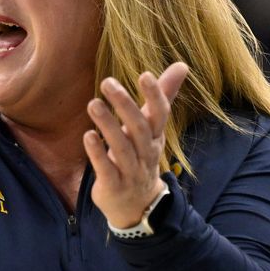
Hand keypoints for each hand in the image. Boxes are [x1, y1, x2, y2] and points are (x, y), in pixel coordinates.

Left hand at [83, 63, 188, 227]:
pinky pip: (106, 169)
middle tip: (107, 82)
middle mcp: (146, 153)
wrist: (137, 206)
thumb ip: (163, 96)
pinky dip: (97, 153)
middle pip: (139, 128)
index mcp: (155, 136)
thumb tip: (182, 64)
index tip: (144, 75)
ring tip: (93, 104)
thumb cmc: (141, 155)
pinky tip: (87, 135)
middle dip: (124, 105)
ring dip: (107, 125)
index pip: (160, 115)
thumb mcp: (152, 128)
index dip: (155, 96)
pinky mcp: (113, 186)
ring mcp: (131, 171)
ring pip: (122, 148)